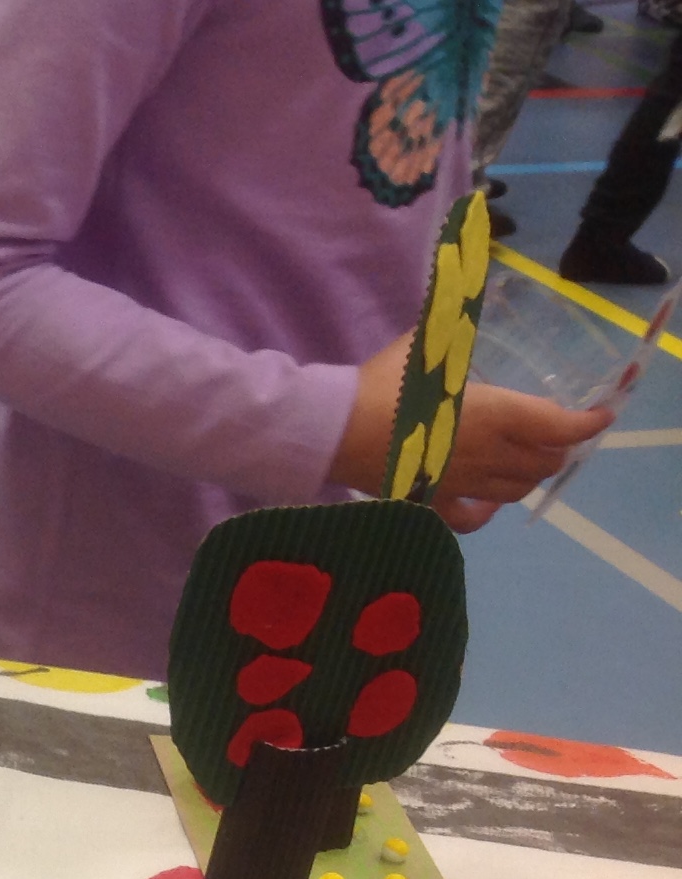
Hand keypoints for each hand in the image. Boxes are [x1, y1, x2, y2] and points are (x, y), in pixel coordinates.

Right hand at [326, 332, 611, 525]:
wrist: (334, 431)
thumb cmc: (383, 385)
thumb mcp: (426, 347)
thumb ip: (454, 334)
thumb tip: (463, 301)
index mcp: (498, 414)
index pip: (562, 427)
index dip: (589, 423)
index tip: (601, 415)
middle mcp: (490, 455)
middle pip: (545, 462)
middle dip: (559, 448)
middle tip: (556, 434)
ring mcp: (463, 484)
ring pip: (517, 490)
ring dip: (529, 475)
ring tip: (525, 461)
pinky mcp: (433, 502)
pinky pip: (474, 518)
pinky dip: (488, 511)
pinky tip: (486, 501)